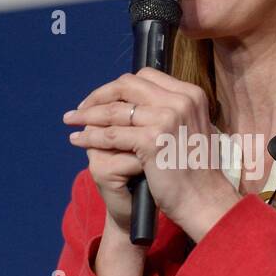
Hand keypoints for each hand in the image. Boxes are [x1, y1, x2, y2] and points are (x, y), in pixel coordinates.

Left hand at [63, 67, 240, 241]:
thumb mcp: (190, 128)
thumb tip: (136, 102)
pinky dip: (91, 136)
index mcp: (190, 94)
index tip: (103, 98)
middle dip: (99, 95)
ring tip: (71, 121)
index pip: (145, 76)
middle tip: (81, 107)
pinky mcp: (152, 140)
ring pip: (115, 110)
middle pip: (127, 86)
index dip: (118, 86)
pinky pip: (111, 134)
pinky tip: (78, 140)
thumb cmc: (195, 170)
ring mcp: (167, 118)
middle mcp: (180, 101)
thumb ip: (170, 110)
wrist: (204, 199)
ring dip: (88, 115)